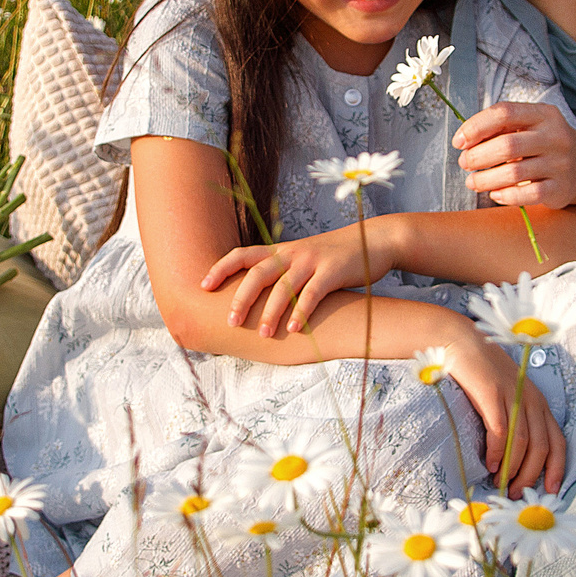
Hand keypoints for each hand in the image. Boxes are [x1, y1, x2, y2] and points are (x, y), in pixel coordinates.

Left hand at [203, 221, 391, 336]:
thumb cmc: (332, 258)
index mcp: (280, 251)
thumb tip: (253, 299)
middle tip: (231, 321)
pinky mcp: (332, 271)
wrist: (372, 242)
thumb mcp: (302, 259)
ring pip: (284, 286)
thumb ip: (280, 273)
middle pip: (258, 273)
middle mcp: (292, 253)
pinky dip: (301, 312)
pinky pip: (312, 294)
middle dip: (241, 297)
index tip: (203, 286)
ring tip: (262, 334)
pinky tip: (294, 330)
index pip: (242, 254)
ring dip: (271, 312)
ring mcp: (312, 261)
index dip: (220, 268)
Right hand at [447, 339, 566, 497]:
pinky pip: (499, 430)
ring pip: (522, 442)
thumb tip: (513, 462)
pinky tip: (489, 463)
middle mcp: (531, 400)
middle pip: (541, 447)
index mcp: (539, 403)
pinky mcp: (491, 393)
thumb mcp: (508, 397)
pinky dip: (496, 452)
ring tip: (501, 483)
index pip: (558, 441)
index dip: (557, 468)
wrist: (461, 342)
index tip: (550, 491)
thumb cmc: (483, 374)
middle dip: (530, 476)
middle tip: (516, 493)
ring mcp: (512, 396)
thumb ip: (515, 422)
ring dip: (513, 468)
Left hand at [454, 101, 575, 207]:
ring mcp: (560, 164)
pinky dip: (506, 196)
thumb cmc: (545, 143)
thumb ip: (501, 128)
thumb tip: (465, 140)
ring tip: (473, 182)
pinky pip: (528, 195)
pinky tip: (495, 194)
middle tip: (464, 164)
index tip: (459, 141)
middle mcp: (554, 137)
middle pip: (507, 145)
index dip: (476, 126)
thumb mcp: (531, 125)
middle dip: (477, 156)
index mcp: (543, 115)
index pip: (504, 113)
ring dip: (485, 180)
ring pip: (514, 173)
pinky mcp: (561, 189)